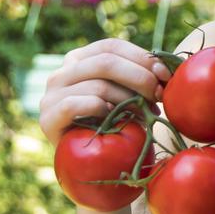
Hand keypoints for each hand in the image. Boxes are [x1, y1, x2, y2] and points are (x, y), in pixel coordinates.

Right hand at [38, 38, 171, 147]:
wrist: (93, 167)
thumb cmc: (116, 126)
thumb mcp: (128, 95)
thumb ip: (139, 77)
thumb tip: (167, 69)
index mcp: (80, 60)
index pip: (112, 46)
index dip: (142, 57)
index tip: (166, 74)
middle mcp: (61, 73)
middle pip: (106, 61)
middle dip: (140, 77)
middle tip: (159, 95)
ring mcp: (51, 95)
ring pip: (98, 85)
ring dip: (128, 100)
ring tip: (143, 114)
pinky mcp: (48, 118)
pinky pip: (77, 104)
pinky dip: (102, 110)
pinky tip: (114, 120)